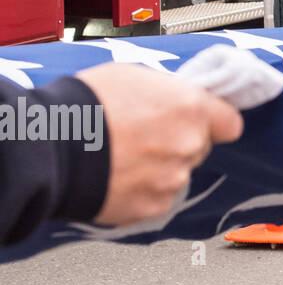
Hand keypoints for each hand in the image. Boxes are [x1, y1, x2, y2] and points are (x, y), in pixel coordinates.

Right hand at [77, 63, 243, 226]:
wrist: (50, 148)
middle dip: (179, 141)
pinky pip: (156, 197)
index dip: (216, 121)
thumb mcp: (135, 77)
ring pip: (177, 173)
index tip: (205, 122)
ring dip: (159, 167)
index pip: (230, 122)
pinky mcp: (152, 206)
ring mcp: (172, 179)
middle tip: (146, 135)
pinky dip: (141, 190)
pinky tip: (117, 177)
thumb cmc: (86, 104)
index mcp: (191, 108)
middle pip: (199, 147)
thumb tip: (176, 99)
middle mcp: (189, 145)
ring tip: (123, 156)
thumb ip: (168, 92)